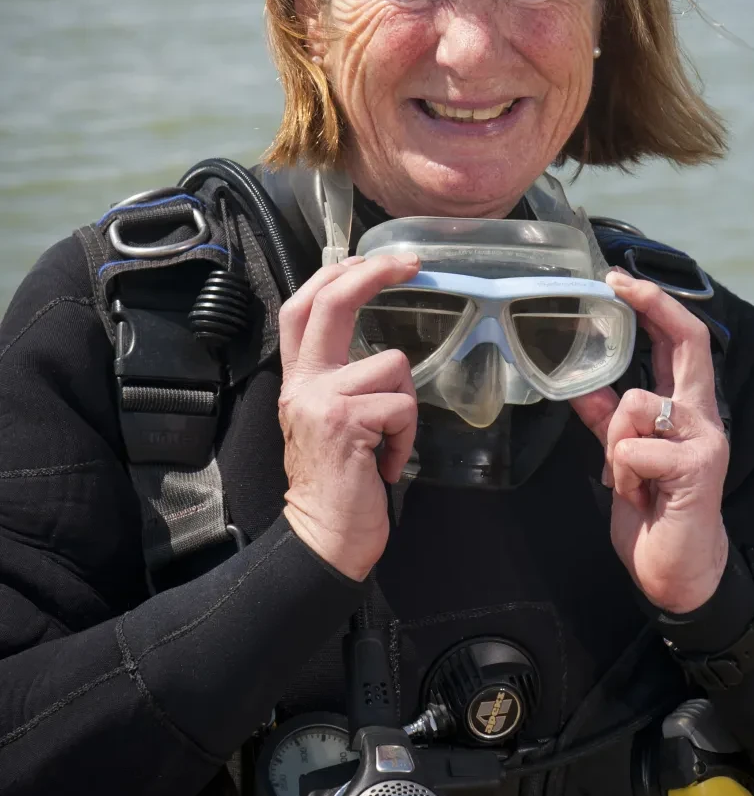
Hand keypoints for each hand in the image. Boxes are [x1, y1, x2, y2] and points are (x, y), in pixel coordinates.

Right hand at [277, 252, 420, 580]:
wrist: (322, 538)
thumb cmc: (337, 482)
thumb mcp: (329, 419)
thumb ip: (341, 380)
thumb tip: (380, 349)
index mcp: (300, 379)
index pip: (303, 307)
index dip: (335, 274)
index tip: (372, 257)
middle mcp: (304, 383)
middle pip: (332, 303)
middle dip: (373, 273)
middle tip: (411, 263)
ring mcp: (322, 400)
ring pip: (393, 364)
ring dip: (405, 406)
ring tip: (388, 442)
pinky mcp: (346, 422)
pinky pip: (403, 407)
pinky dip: (407, 437)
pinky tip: (387, 463)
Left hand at [570, 269, 729, 613]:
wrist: (679, 574)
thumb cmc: (656, 512)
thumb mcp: (624, 458)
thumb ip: (608, 421)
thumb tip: (579, 387)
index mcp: (686, 409)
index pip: (681, 341)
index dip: (655, 305)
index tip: (619, 279)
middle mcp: (702, 417)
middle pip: (689, 341)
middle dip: (652, 305)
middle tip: (615, 282)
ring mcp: (704, 440)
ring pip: (635, 404)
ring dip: (613, 441)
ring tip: (628, 478)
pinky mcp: (697, 468)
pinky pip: (631, 448)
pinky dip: (621, 472)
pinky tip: (639, 496)